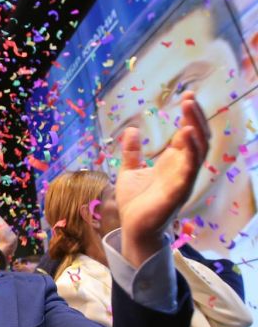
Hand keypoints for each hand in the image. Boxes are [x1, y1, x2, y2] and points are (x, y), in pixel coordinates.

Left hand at [117, 90, 209, 265]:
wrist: (133, 230)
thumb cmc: (135, 204)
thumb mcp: (129, 171)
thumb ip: (132, 152)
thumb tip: (130, 130)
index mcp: (173, 163)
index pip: (188, 135)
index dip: (189, 116)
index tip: (186, 96)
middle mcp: (182, 170)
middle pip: (198, 139)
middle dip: (196, 118)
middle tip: (190, 98)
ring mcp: (183, 181)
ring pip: (198, 152)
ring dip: (196, 130)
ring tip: (189, 111)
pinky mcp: (178, 193)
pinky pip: (189, 170)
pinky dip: (190, 153)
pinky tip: (186, 136)